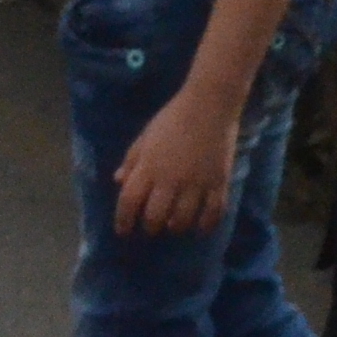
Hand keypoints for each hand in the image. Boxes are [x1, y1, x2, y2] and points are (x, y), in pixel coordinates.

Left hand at [113, 85, 242, 239]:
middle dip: (150, 227)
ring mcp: (196, 184)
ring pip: (182, 221)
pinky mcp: (218, 184)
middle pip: (155, 217)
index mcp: (149, 166)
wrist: (209, 104)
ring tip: (174, 225)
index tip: (123, 231)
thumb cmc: (173, 118)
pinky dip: (205, 226)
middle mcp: (170, 179)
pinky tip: (200, 227)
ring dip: (175, 227)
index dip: (123, 220)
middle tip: (151, 226)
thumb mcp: (145, 136)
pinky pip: (212, 215)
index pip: (129, 201)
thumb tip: (118, 181)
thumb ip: (132, 160)